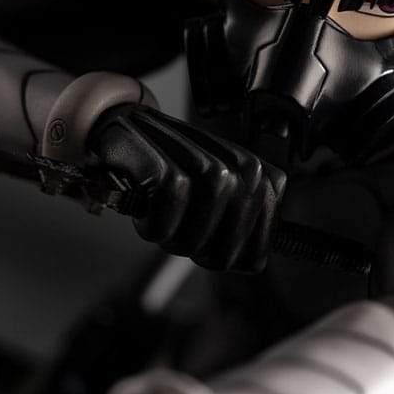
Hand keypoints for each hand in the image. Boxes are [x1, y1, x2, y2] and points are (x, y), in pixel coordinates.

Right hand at [87, 104, 285, 271]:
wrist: (131, 132)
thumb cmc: (176, 168)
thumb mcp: (220, 195)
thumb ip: (243, 226)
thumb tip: (254, 262)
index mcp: (262, 178)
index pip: (255, 255)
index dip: (224, 259)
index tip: (206, 242)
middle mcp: (243, 171)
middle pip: (223, 255)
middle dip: (194, 250)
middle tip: (178, 226)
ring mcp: (210, 170)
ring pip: (194, 243)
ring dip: (169, 237)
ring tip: (161, 212)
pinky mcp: (171, 173)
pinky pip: (163, 228)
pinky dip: (149, 226)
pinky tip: (146, 204)